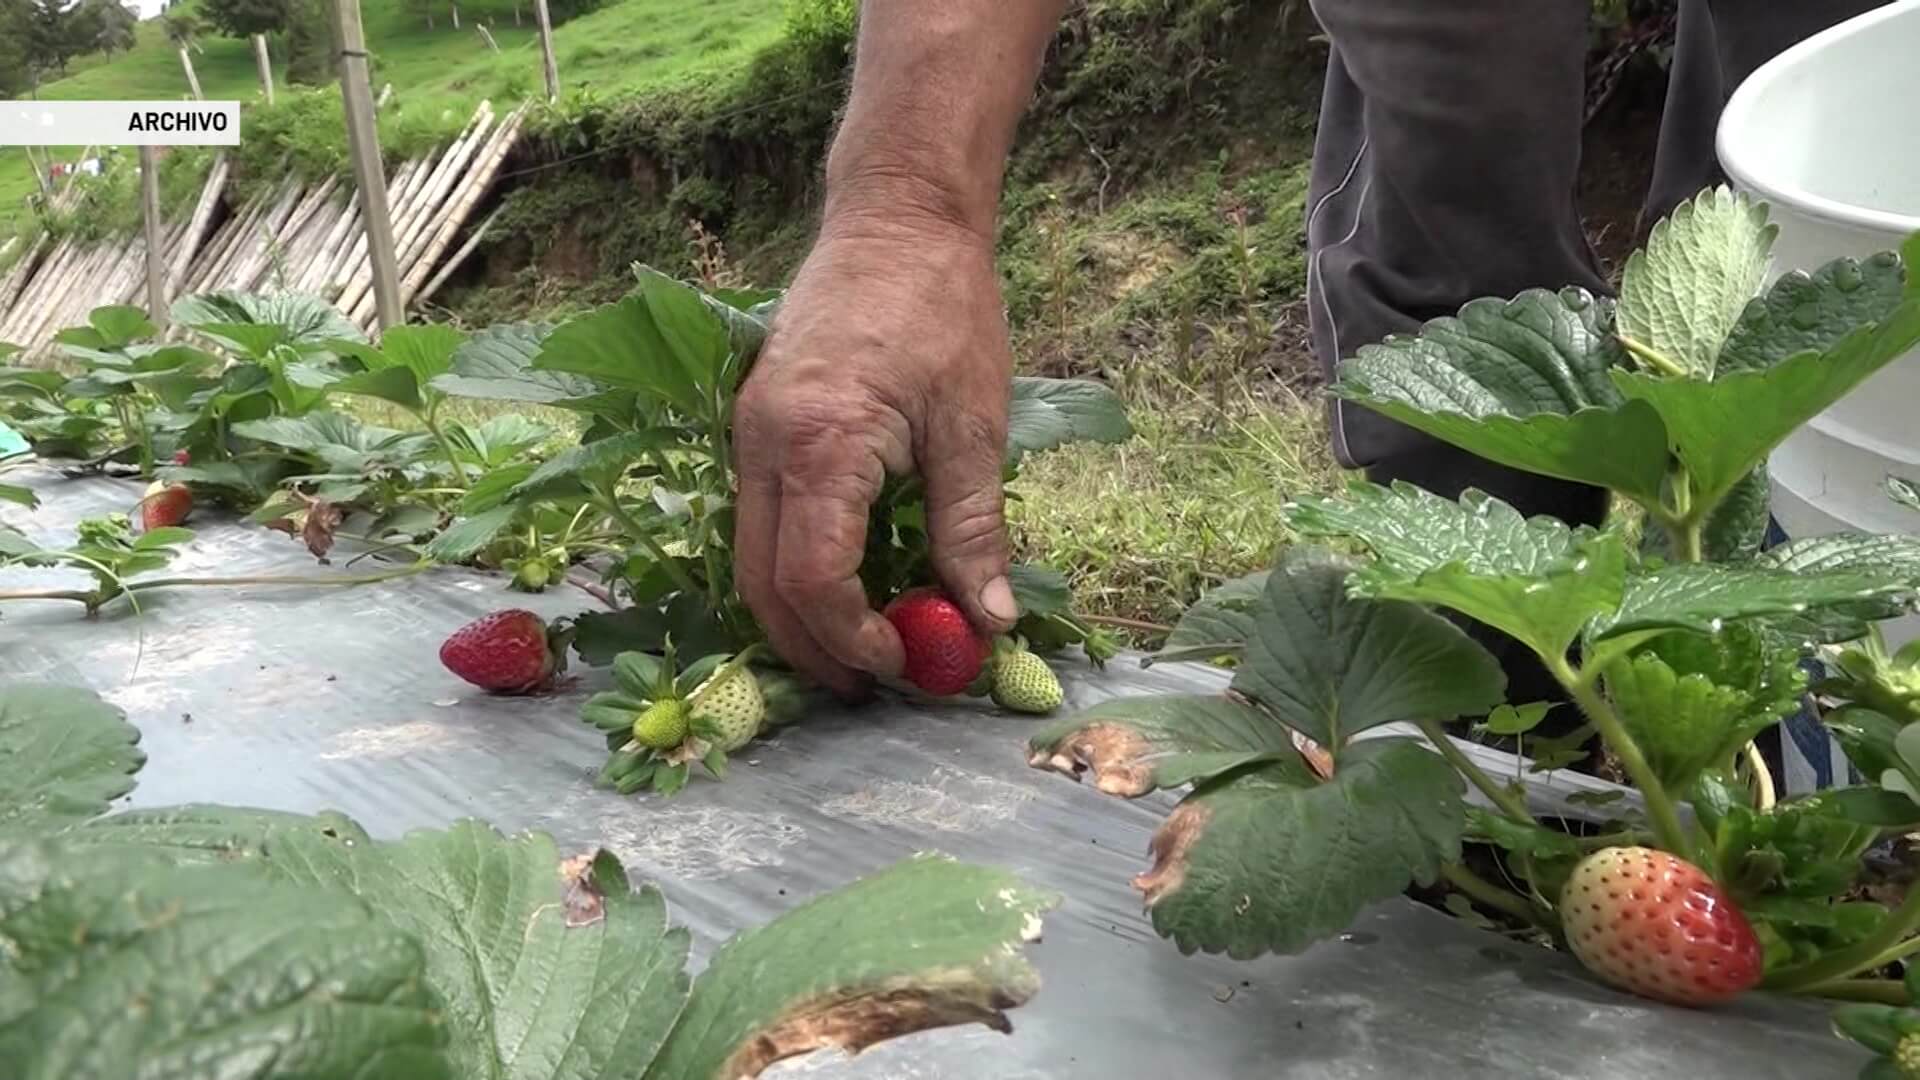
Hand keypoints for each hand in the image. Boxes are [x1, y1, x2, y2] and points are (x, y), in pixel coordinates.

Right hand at [732, 220, 1019, 695]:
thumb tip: (987, 622)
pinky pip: (759, 517)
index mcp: (817, 442)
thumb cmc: (942, 306)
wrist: (894, 217)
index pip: (812, 579)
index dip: (854, 637)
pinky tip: (846, 580)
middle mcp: (762, 442)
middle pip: (760, 582)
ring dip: (799, 611)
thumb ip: (972, 529)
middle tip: (871, 683)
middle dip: (812, 646)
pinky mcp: (755, 423)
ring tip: (862, 644)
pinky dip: (793, 565)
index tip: (906, 661)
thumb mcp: (973, 424)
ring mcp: (748, 431)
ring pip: (751, 554)